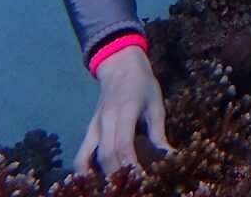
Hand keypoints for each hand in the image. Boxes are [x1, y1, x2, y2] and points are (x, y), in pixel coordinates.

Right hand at [75, 47, 171, 175]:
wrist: (119, 67)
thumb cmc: (142, 85)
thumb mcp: (156, 104)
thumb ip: (159, 132)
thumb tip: (169, 156)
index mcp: (126, 111)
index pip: (124, 145)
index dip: (131, 165)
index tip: (141, 179)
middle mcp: (106, 120)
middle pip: (106, 155)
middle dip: (117, 175)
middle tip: (131, 187)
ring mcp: (94, 125)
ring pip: (87, 157)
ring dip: (98, 176)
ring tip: (112, 188)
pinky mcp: (89, 129)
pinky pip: (81, 153)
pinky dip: (83, 170)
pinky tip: (92, 181)